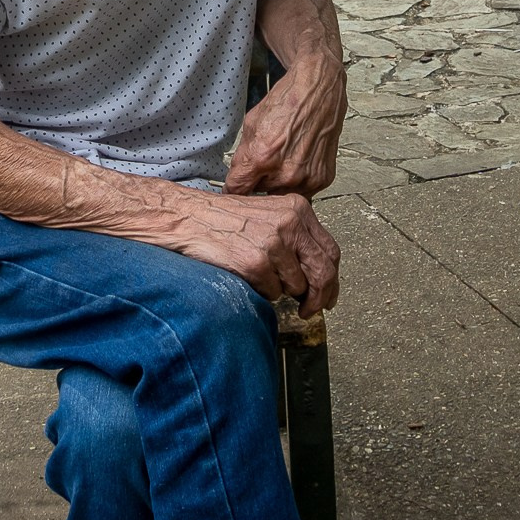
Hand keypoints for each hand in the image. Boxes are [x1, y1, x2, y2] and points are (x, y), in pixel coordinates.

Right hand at [182, 191, 340, 316]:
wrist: (187, 217)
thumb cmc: (222, 218)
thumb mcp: (268, 215)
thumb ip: (295, 236)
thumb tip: (316, 272)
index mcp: (297, 209)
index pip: (330, 251)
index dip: (332, 279)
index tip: (328, 295)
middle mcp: (289, 223)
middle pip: (323, 272)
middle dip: (319, 298)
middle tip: (309, 309)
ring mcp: (273, 243)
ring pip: (296, 286)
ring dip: (280, 289)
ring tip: (258, 273)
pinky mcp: (256, 262)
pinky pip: (271, 292)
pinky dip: (260, 290)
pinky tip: (245, 273)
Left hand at [224, 56, 346, 196]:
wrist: (318, 90)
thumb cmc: (287, 101)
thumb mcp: (251, 124)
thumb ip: (242, 156)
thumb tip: (237, 176)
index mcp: (263, 157)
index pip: (238, 189)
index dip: (234, 188)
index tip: (234, 187)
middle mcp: (286, 172)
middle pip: (260, 193)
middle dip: (257, 182)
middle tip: (263, 163)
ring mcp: (307, 178)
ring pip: (281, 194)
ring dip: (277, 183)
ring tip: (282, 159)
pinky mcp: (322, 178)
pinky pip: (302, 191)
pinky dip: (297, 181)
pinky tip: (297, 160)